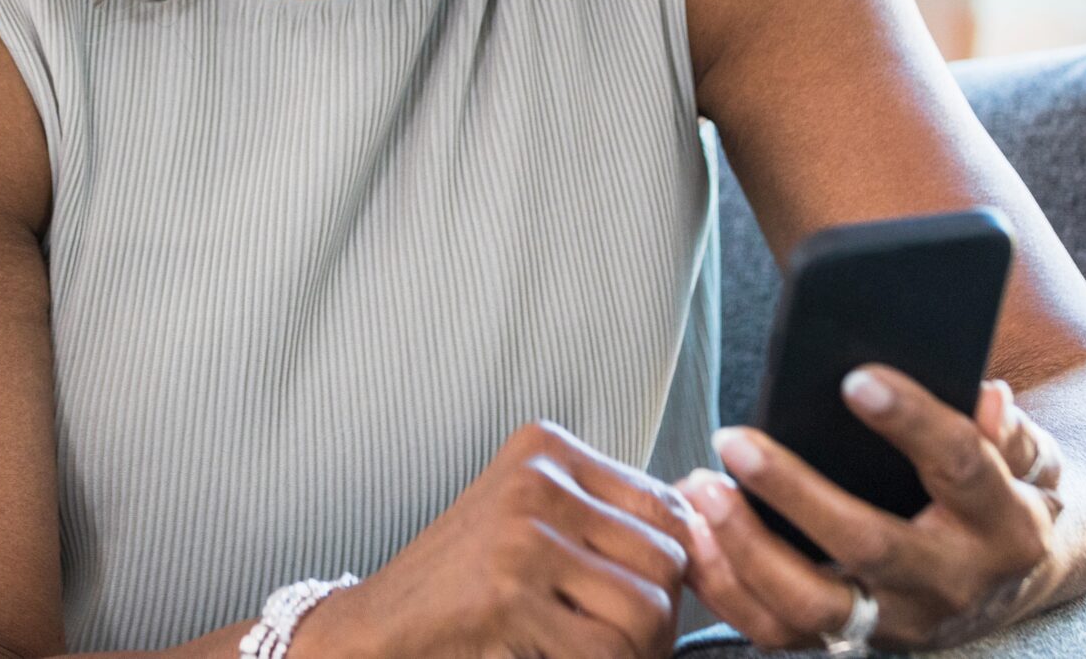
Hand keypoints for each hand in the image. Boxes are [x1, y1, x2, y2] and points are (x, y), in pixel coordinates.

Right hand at [299, 419, 696, 658]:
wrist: (376, 630)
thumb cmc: (463, 585)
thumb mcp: (531, 522)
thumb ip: (603, 519)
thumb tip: (709, 537)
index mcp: (546, 448)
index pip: (666, 505)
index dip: (679, 567)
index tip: (652, 604)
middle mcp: (538, 480)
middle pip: (667, 558)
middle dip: (662, 618)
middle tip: (630, 647)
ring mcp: (522, 535)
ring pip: (649, 608)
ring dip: (639, 653)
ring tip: (603, 657)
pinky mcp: (509, 594)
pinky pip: (606, 650)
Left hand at [674, 369, 1067, 651]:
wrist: (1013, 584)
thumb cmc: (1005, 495)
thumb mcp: (1028, 459)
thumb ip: (1006, 430)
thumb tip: (987, 396)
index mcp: (1003, 525)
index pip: (959, 467)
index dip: (911, 421)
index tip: (855, 379)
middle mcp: (950, 584)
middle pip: (869, 545)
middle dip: (794, 493)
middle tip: (734, 440)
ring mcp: (898, 624)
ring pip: (814, 606)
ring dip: (746, 549)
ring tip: (701, 489)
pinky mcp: (853, 644)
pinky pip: (779, 632)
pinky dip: (727, 587)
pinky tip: (693, 537)